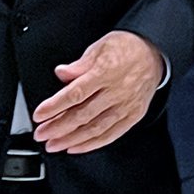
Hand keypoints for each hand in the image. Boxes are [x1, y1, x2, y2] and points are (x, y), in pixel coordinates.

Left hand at [32, 30, 161, 153]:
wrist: (154, 53)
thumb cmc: (126, 48)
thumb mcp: (100, 47)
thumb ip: (79, 64)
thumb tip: (61, 73)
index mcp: (105, 73)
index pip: (75, 94)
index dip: (55, 106)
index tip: (39, 115)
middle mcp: (116, 92)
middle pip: (82, 115)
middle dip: (58, 127)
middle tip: (41, 134)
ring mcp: (126, 106)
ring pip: (95, 128)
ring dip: (72, 140)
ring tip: (55, 145)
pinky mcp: (133, 116)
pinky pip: (111, 134)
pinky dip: (93, 143)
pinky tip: (77, 147)